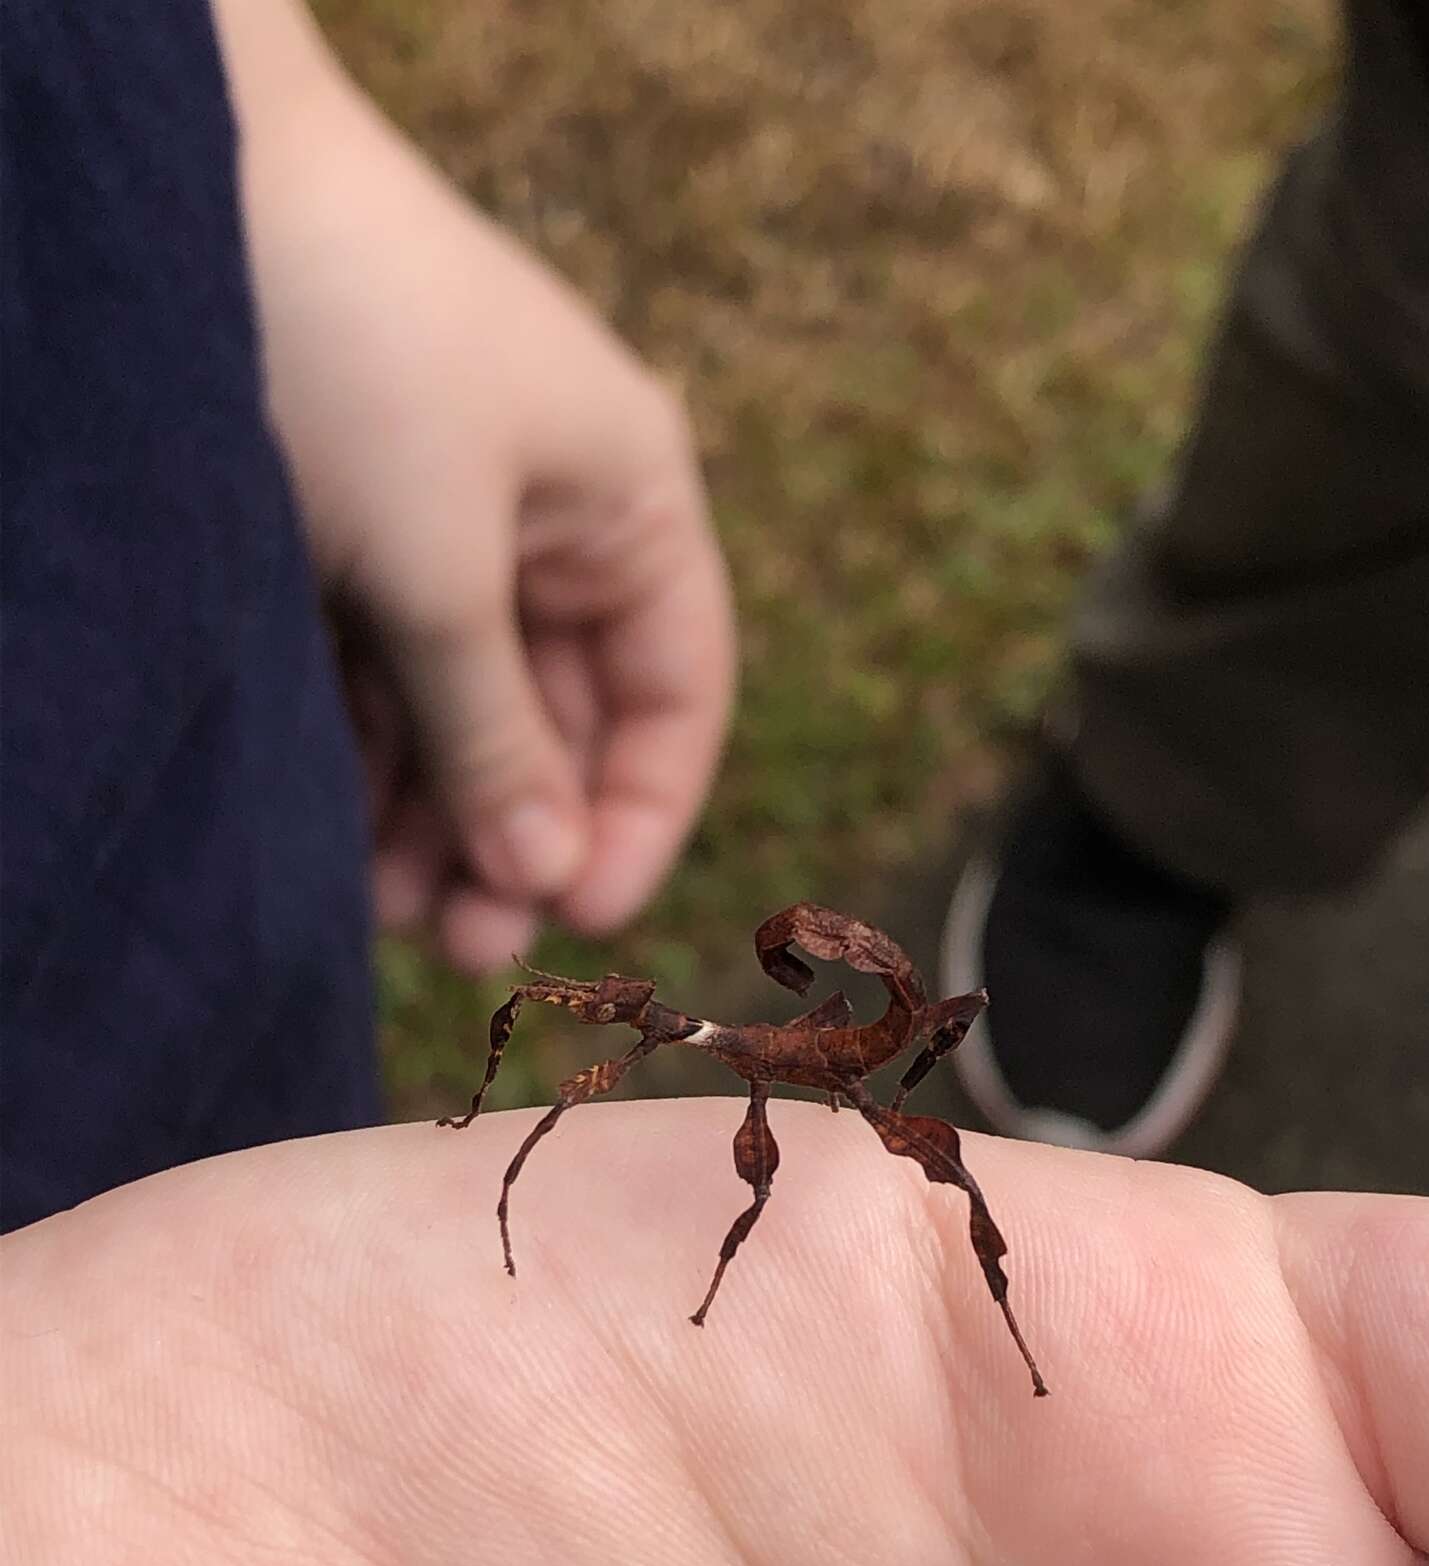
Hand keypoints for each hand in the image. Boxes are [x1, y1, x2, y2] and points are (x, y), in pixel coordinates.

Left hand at [221, 2, 733, 968]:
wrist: (191, 193)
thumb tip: (550, 878)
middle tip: (467, 947)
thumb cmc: (356, 349)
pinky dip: (373, 761)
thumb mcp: (441, 567)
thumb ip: (500, 735)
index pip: (677, 697)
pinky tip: (344, 837)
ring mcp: (455, 537)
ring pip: (472, 719)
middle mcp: (557, 529)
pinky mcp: (359, 548)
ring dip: (437, 818)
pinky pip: (390, 684)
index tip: (582, 919)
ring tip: (389, 909)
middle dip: (519, 837)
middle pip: (568, 726)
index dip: (643, 817)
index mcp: (632, 507)